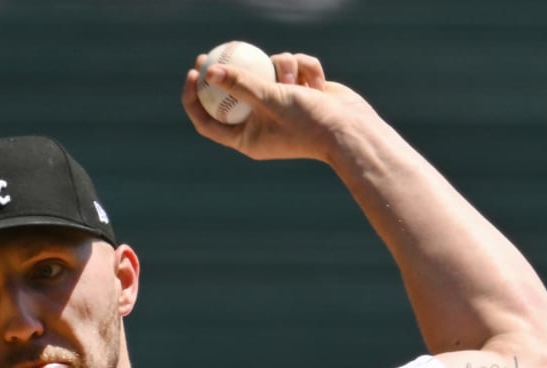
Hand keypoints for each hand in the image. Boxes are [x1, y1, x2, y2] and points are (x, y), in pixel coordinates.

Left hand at [180, 50, 373, 162]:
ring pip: (268, 71)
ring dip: (282, 68)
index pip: (209, 120)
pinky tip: (317, 82)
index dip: (196, 98)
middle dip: (225, 70)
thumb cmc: (308, 122)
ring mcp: (281, 106)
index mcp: (246, 138)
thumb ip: (240, 83)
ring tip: (296, 82)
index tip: (194, 73)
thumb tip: (208, 71)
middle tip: (213, 51)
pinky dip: (304, 69)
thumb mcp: (270, 99)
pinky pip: (293, 68)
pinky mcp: (300, 91)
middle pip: (232, 93)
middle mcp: (261, 123)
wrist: (351, 130)